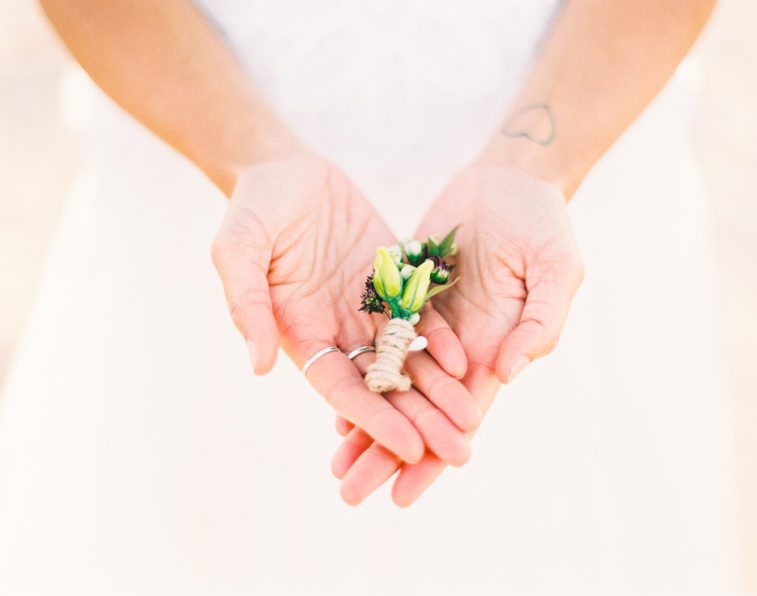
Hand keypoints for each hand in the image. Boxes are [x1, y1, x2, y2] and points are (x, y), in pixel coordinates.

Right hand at [210, 152, 480, 468]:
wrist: (284, 169)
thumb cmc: (252, 209)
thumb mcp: (238, 249)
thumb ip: (248, 303)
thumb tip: (260, 366)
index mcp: (300, 333)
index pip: (342, 390)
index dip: (375, 420)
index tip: (408, 450)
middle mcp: (337, 329)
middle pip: (384, 385)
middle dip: (421, 420)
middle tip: (461, 452)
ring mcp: (367, 306)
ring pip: (408, 359)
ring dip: (440, 390)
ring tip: (474, 419)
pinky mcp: (391, 279)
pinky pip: (420, 314)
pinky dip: (440, 339)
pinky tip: (465, 360)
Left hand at [333, 164, 583, 504]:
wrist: (508, 179)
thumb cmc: (545, 224)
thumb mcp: (556, 270)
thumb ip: (539, 322)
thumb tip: (506, 374)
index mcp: (494, 349)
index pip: (459, 417)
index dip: (432, 455)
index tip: (403, 495)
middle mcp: (456, 347)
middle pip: (416, 410)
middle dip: (385, 452)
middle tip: (349, 492)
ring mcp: (426, 323)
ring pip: (391, 383)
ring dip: (364, 421)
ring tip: (334, 460)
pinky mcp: (402, 294)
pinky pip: (373, 339)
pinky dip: (357, 370)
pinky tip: (332, 397)